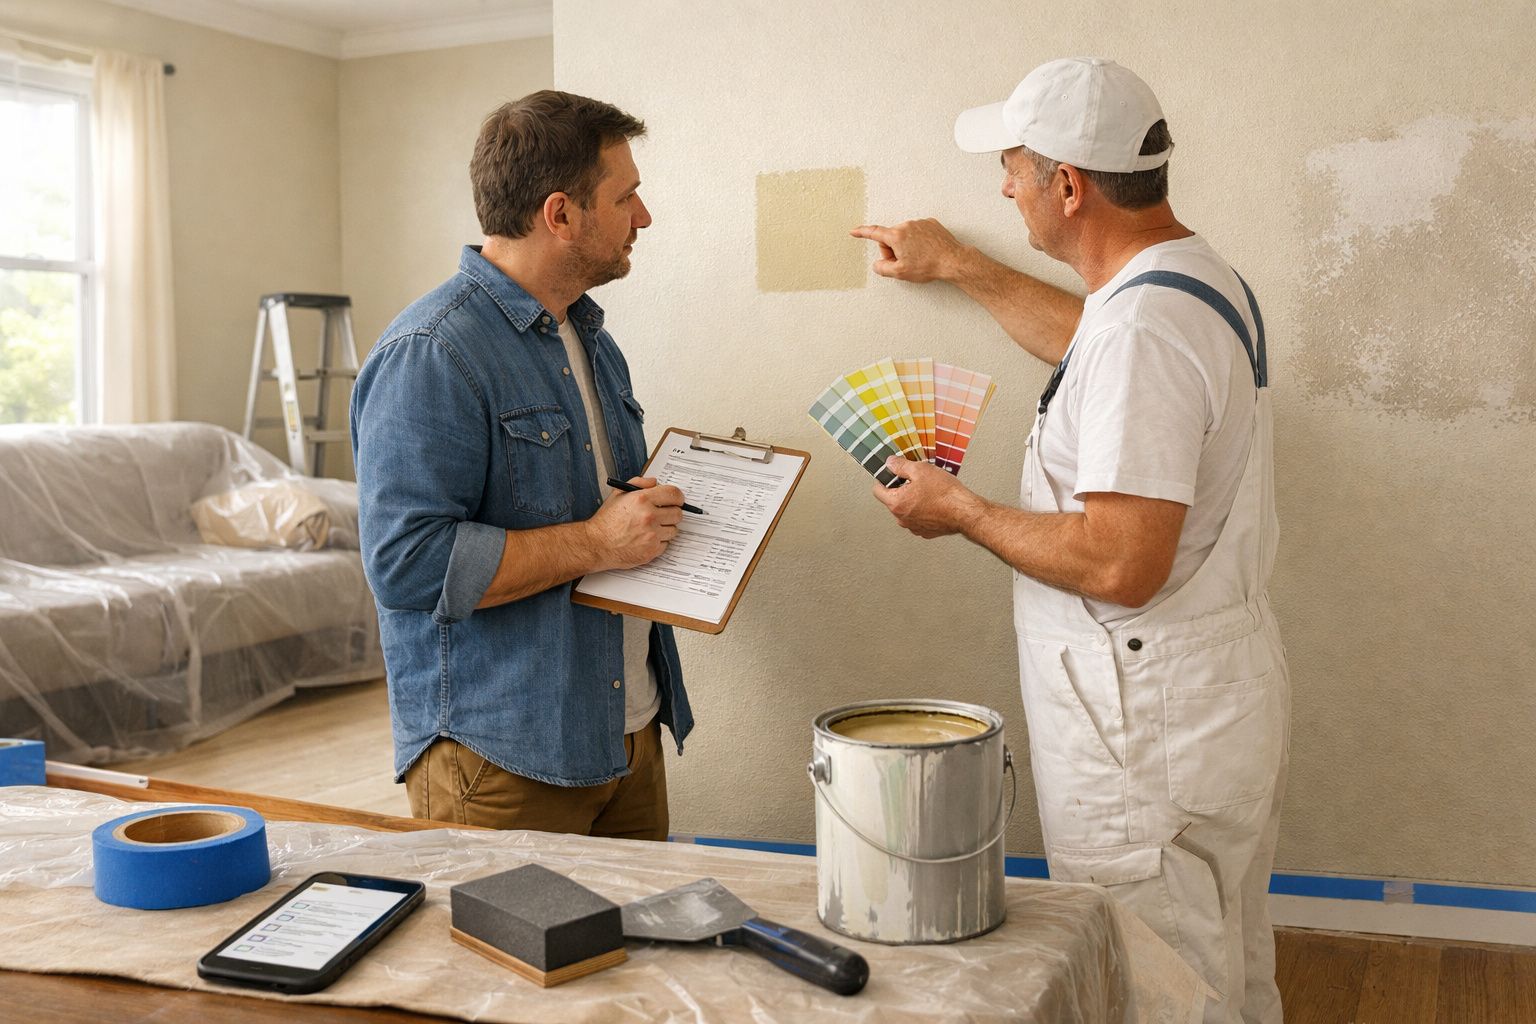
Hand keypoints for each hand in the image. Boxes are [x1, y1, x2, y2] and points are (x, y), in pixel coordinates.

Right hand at [587, 477, 683, 568]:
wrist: (597, 544)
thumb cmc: (607, 521)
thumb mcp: (618, 494)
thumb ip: (639, 483)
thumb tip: (655, 482)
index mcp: (642, 499)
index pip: (674, 494)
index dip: (677, 497)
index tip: (676, 500)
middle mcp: (649, 516)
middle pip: (678, 513)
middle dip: (672, 512)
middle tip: (663, 514)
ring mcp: (652, 535)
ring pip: (674, 530)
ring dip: (665, 528)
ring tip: (650, 528)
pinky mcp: (652, 550)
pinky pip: (666, 544)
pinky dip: (659, 542)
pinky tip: (646, 538)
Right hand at [849, 219, 966, 282]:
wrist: (953, 261)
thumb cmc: (928, 266)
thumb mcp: (900, 273)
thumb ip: (883, 269)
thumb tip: (878, 265)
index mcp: (896, 236)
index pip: (874, 232)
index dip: (862, 233)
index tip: (854, 231)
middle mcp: (907, 225)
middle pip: (891, 238)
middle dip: (894, 250)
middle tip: (904, 263)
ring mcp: (920, 223)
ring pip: (905, 235)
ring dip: (907, 246)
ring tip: (920, 258)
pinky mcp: (931, 224)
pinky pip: (918, 232)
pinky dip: (919, 241)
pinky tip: (926, 251)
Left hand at [870, 457, 983, 538]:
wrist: (965, 511)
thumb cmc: (945, 494)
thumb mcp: (921, 470)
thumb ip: (901, 466)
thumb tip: (890, 463)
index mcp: (897, 503)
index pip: (877, 491)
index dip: (883, 479)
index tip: (889, 475)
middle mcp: (902, 518)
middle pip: (893, 500)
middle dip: (901, 490)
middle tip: (916, 481)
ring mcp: (914, 527)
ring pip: (906, 510)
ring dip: (913, 501)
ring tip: (928, 492)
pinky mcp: (926, 532)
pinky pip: (918, 519)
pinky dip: (923, 511)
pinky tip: (934, 502)